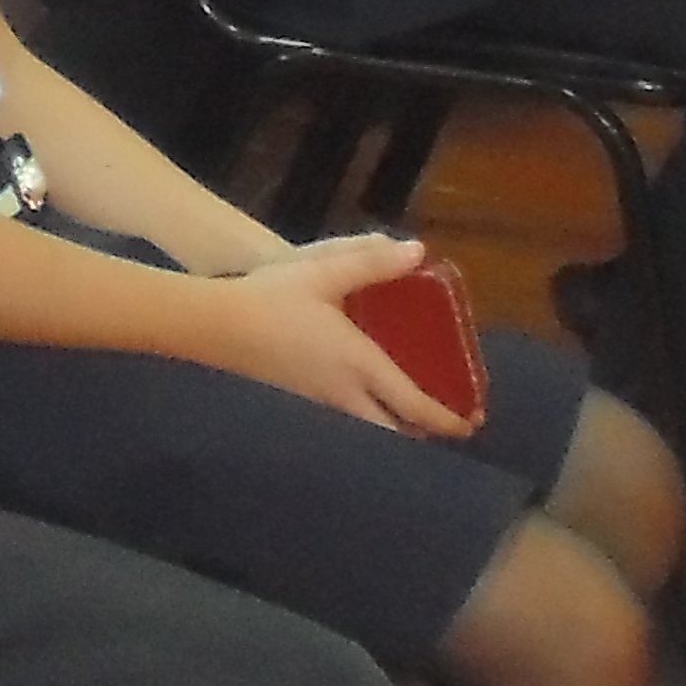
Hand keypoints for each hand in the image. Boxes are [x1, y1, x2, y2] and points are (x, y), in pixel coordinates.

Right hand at [204, 237, 473, 434]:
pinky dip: (370, 418)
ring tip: (410, 412)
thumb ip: (371, 263)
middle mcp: (345, 394)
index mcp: (359, 365)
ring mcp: (321, 402)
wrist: (215, 324)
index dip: (447, 419)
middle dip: (423, 433)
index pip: (414, 406)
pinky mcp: (301, 398)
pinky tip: (364, 396)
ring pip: (370, 430)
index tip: (471, 423)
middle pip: (394, 434)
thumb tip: (419, 251)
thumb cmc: (273, 299)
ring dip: (395, 427)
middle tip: (444, 423)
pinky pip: (349, 421)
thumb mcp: (323, 273)